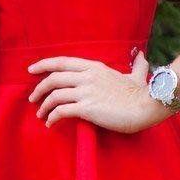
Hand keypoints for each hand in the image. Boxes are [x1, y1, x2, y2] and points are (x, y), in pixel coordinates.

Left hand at [26, 51, 169, 132]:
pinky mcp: (87, 108)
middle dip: (39, 89)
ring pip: (54, 95)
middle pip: (53, 78)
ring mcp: (86, 92)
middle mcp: (87, 77)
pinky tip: (50, 123)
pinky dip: (52, 117)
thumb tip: (142, 56)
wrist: (148, 106)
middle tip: (32, 98)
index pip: (62, 62)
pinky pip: (62, 111)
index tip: (31, 70)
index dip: (44, 65)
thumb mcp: (137, 75)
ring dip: (43, 106)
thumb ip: (136, 66)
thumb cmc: (142, 93)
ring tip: (40, 114)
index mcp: (94, 67)